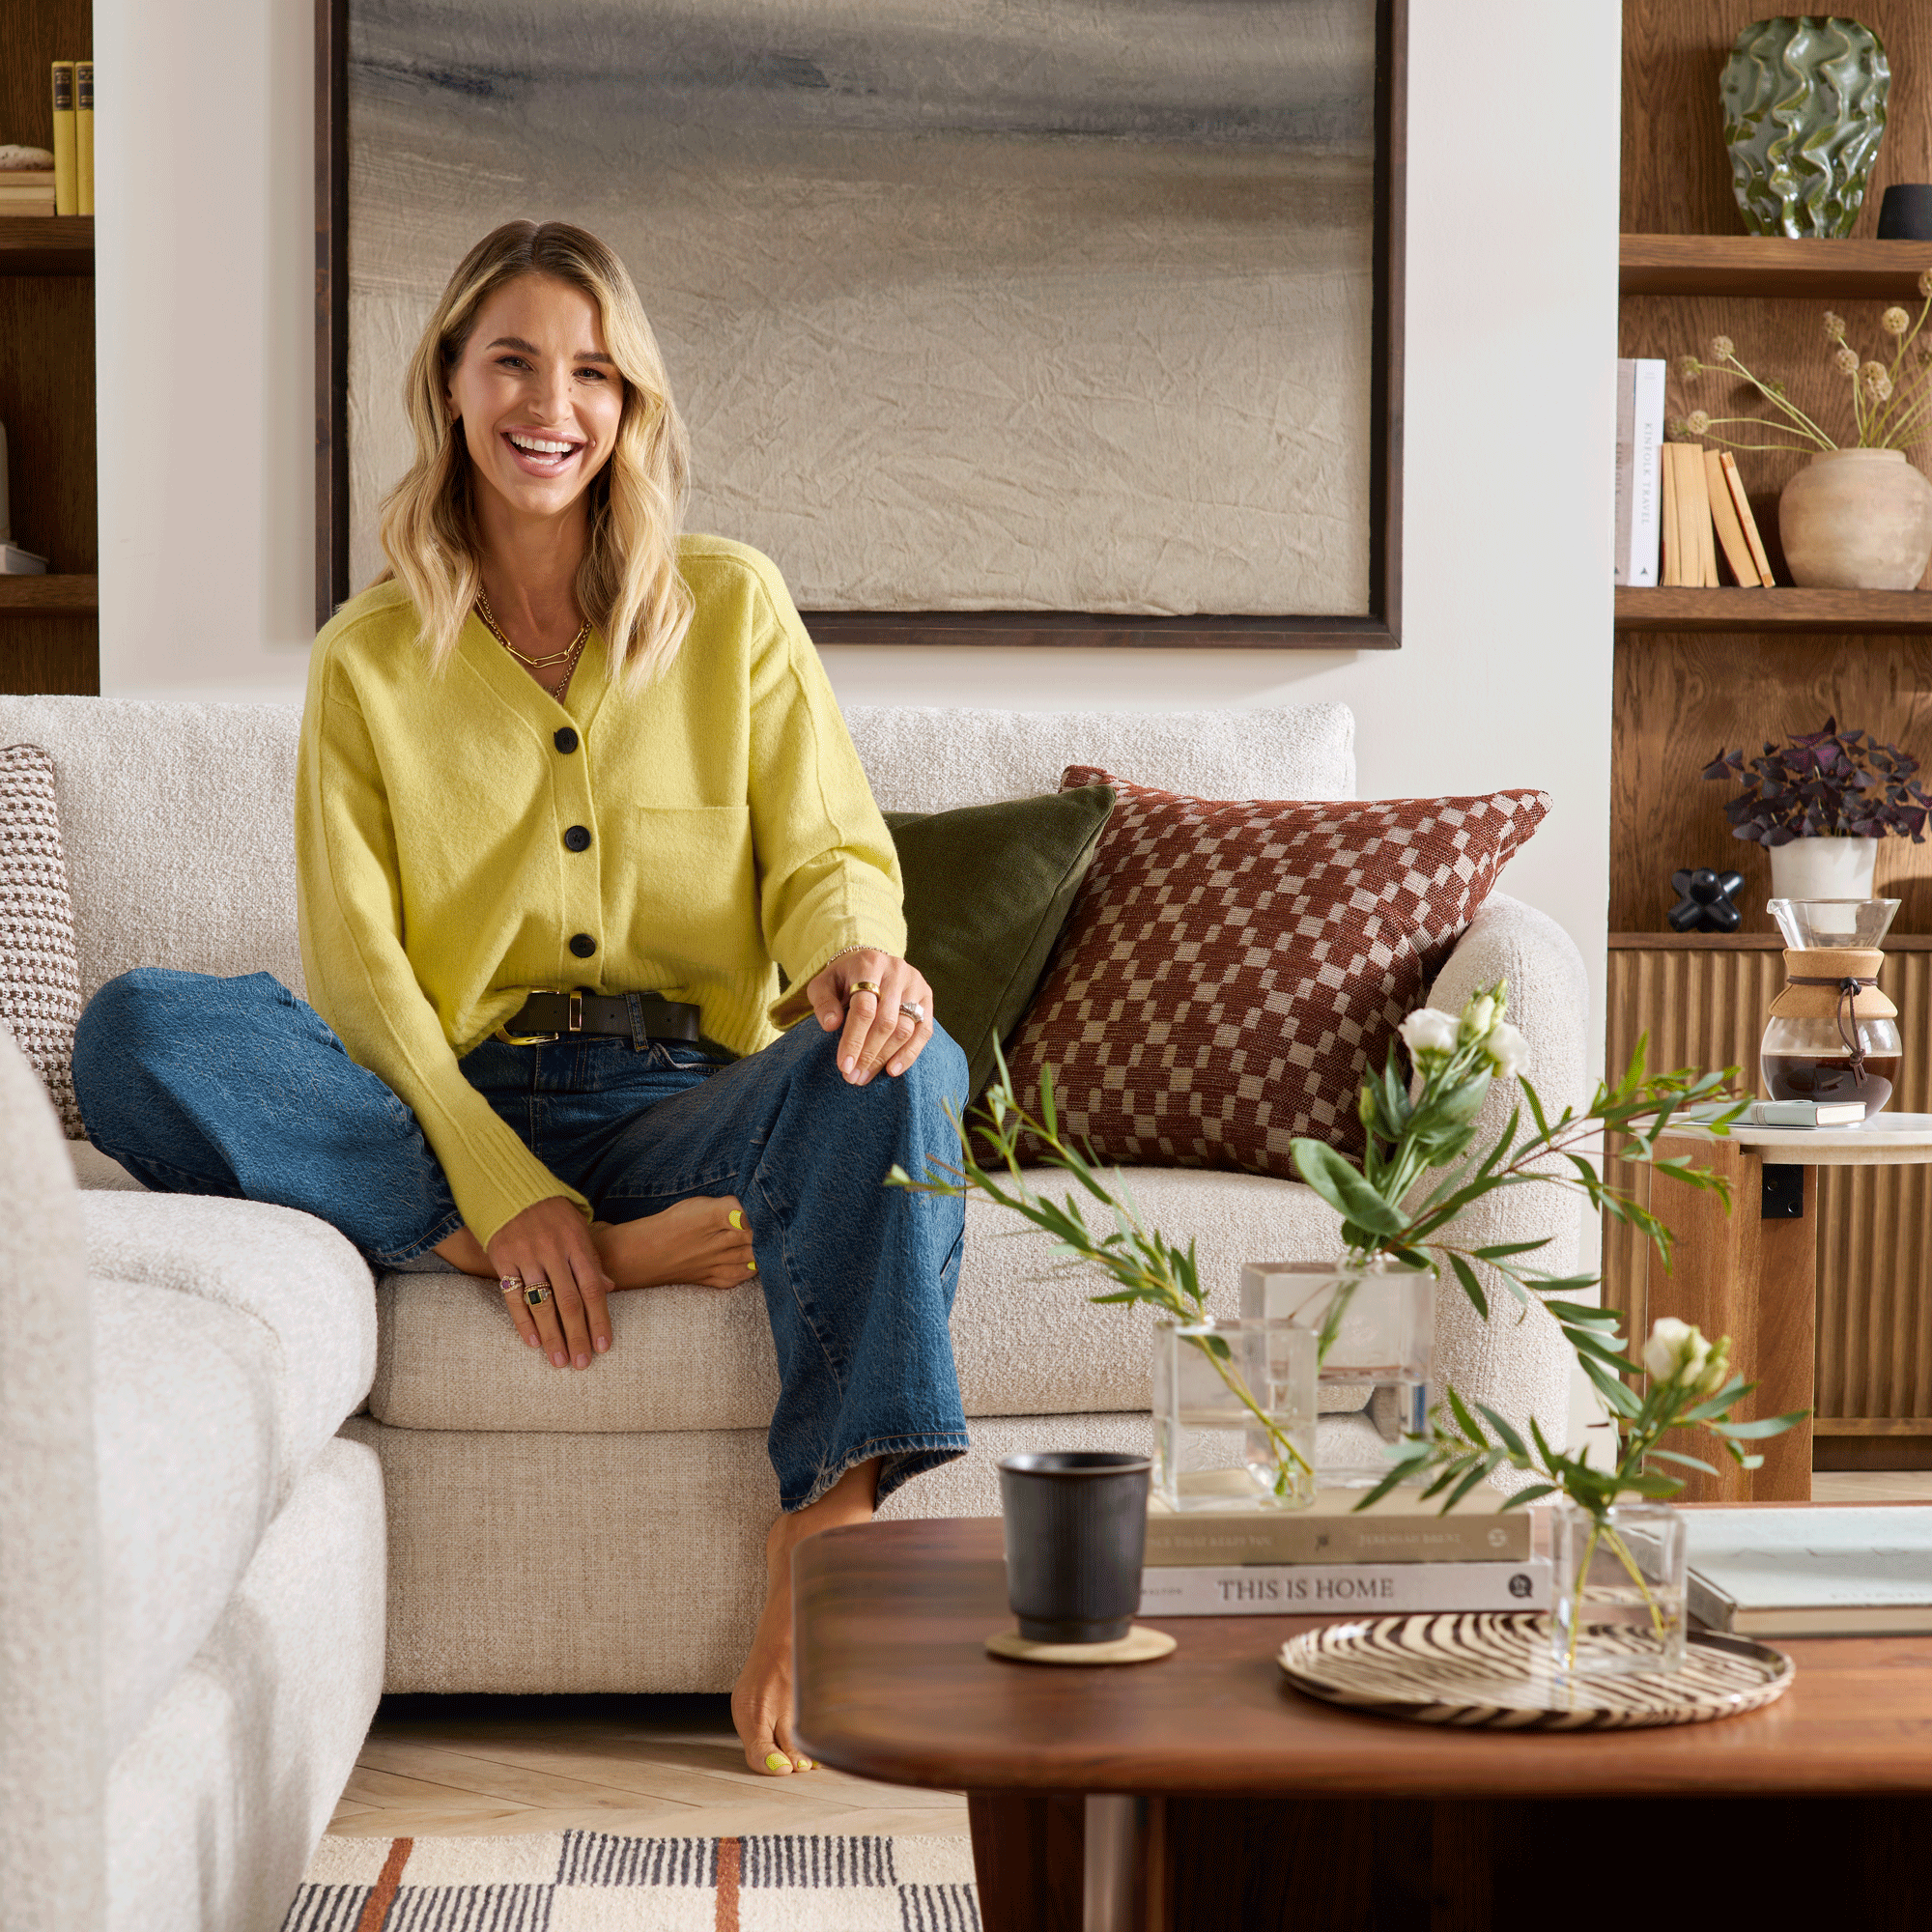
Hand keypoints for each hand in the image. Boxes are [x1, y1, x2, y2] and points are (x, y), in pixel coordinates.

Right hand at [489, 1195, 614, 1370]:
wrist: (509, 1186)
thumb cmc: (551, 1211)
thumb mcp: (579, 1227)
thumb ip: (593, 1259)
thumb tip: (611, 1288)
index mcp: (577, 1243)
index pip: (593, 1289)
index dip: (599, 1320)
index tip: (604, 1347)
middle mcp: (553, 1251)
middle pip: (569, 1302)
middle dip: (577, 1336)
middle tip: (582, 1364)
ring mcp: (526, 1256)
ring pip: (542, 1304)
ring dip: (551, 1336)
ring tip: (559, 1361)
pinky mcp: (502, 1260)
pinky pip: (513, 1297)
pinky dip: (523, 1322)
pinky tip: (533, 1342)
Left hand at [804, 948, 935, 1084]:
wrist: (869, 963)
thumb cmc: (842, 978)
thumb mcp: (823, 984)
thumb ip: (823, 1002)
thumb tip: (831, 1025)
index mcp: (869, 964)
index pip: (864, 1008)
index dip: (854, 1039)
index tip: (843, 1065)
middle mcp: (897, 971)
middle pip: (885, 1021)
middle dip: (868, 1054)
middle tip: (853, 1077)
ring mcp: (915, 984)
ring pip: (905, 1028)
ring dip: (885, 1057)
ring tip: (865, 1076)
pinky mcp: (927, 997)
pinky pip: (924, 1031)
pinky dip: (910, 1053)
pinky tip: (892, 1070)